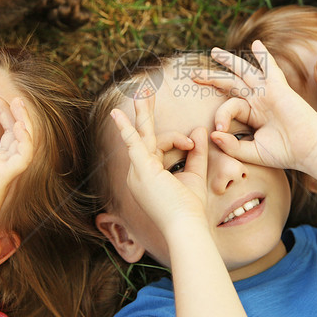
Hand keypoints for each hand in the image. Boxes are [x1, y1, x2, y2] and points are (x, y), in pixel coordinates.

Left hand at [0, 94, 33, 229]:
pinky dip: (25, 137)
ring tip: (15, 101)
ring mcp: (9, 166)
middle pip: (10, 130)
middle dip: (4, 110)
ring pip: (23, 137)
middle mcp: (3, 162)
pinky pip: (25, 152)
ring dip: (21, 118)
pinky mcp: (11, 173)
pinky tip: (19, 124)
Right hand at [111, 96, 210, 232]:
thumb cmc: (190, 209)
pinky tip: (116, 114)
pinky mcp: (141, 168)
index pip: (159, 146)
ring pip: (144, 134)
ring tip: (146, 89)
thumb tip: (200, 129)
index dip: (178, 140)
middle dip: (143, 113)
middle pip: (143, 136)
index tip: (192, 142)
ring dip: (146, 112)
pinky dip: (125, 128)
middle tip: (144, 89)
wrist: (186, 227)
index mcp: (147, 176)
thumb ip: (197, 153)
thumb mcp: (195, 176)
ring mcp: (137, 171)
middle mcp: (137, 173)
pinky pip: (132, 142)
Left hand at [196, 43, 316, 172]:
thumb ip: (231, 146)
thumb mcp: (252, 152)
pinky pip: (270, 68)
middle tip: (194, 74)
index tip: (219, 130)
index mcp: (252, 114)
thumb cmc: (285, 153)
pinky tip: (256, 45)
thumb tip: (213, 134)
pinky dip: (263, 56)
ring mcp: (268, 93)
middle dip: (212, 77)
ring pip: (245, 72)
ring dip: (230, 61)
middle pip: (231, 84)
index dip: (220, 116)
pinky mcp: (279, 89)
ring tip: (214, 52)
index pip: (228, 107)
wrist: (309, 151)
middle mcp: (258, 101)